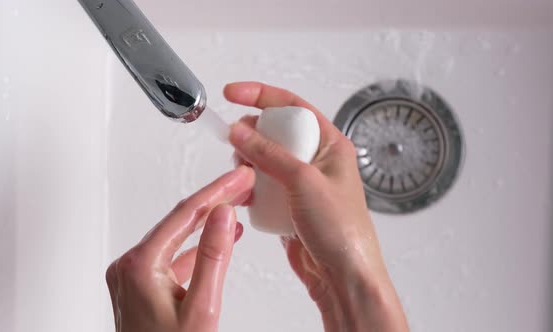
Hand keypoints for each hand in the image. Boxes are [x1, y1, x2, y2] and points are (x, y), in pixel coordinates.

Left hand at [105, 166, 254, 331]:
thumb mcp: (202, 308)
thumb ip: (213, 256)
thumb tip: (224, 214)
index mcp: (140, 266)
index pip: (186, 215)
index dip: (218, 192)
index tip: (240, 178)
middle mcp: (130, 266)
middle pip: (179, 221)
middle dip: (214, 201)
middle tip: (242, 183)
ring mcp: (132, 276)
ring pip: (175, 236)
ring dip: (207, 222)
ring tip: (236, 204)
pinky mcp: (140, 286)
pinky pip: (171, 255)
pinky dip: (196, 247)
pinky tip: (218, 239)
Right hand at [225, 82, 408, 331]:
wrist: (344, 279)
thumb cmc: (343, 231)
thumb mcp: (304, 182)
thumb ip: (269, 154)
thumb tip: (241, 130)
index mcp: (331, 146)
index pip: (294, 107)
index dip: (262, 96)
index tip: (233, 93)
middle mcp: (317, 161)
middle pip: (276, 133)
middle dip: (252, 134)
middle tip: (235, 143)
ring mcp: (302, 185)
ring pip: (265, 161)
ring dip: (248, 164)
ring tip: (241, 175)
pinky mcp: (289, 206)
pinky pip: (263, 188)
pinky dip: (250, 188)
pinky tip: (245, 195)